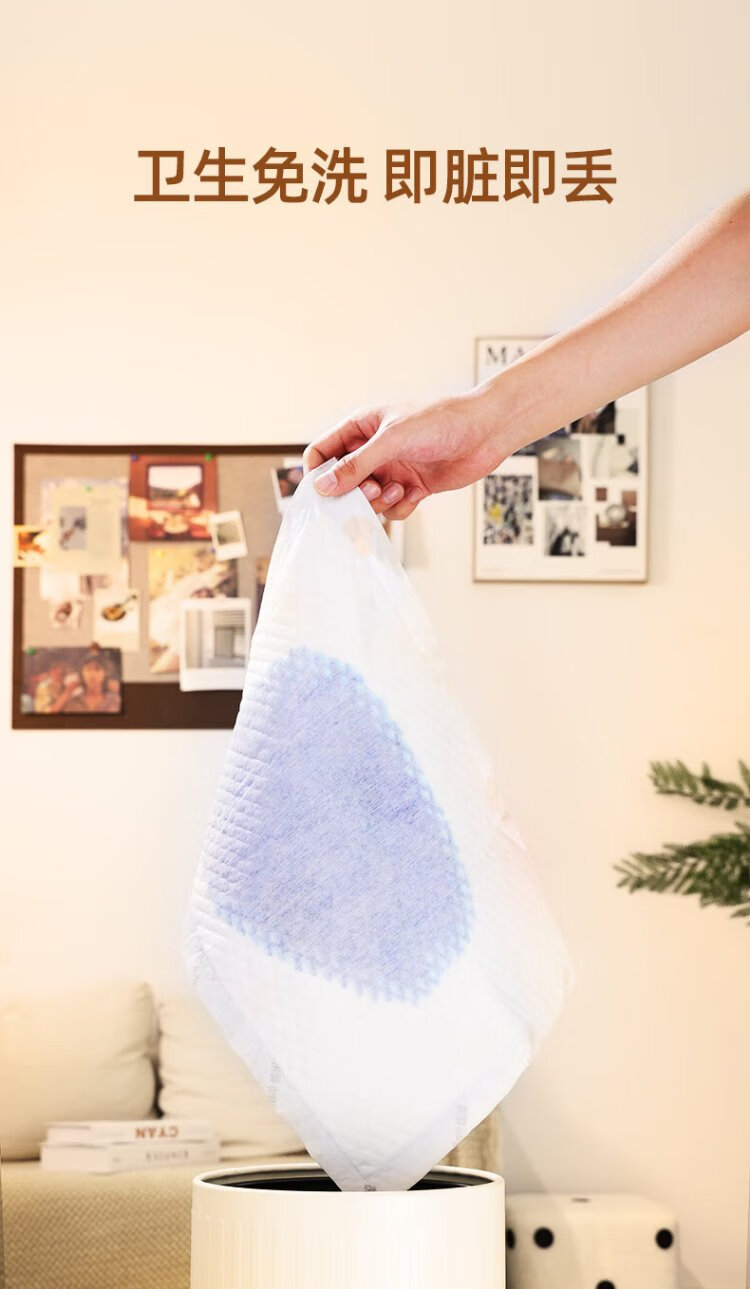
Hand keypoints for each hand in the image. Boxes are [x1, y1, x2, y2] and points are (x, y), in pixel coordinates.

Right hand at [303, 390, 506, 518]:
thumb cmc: (440, 422)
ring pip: (368, 499)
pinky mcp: (412, 487)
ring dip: (380, 501)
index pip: (323, 453)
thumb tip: (321, 488)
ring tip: (399, 489)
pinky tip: (416, 493)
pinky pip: (393, 508)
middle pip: (343, 482)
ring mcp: (392, 469)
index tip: (323, 493)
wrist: (485, 431)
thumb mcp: (391, 440)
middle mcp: (374, 450)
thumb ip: (355, 466)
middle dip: (354, 493)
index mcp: (362, 428)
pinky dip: (401, 506)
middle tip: (371, 492)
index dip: (318, 474)